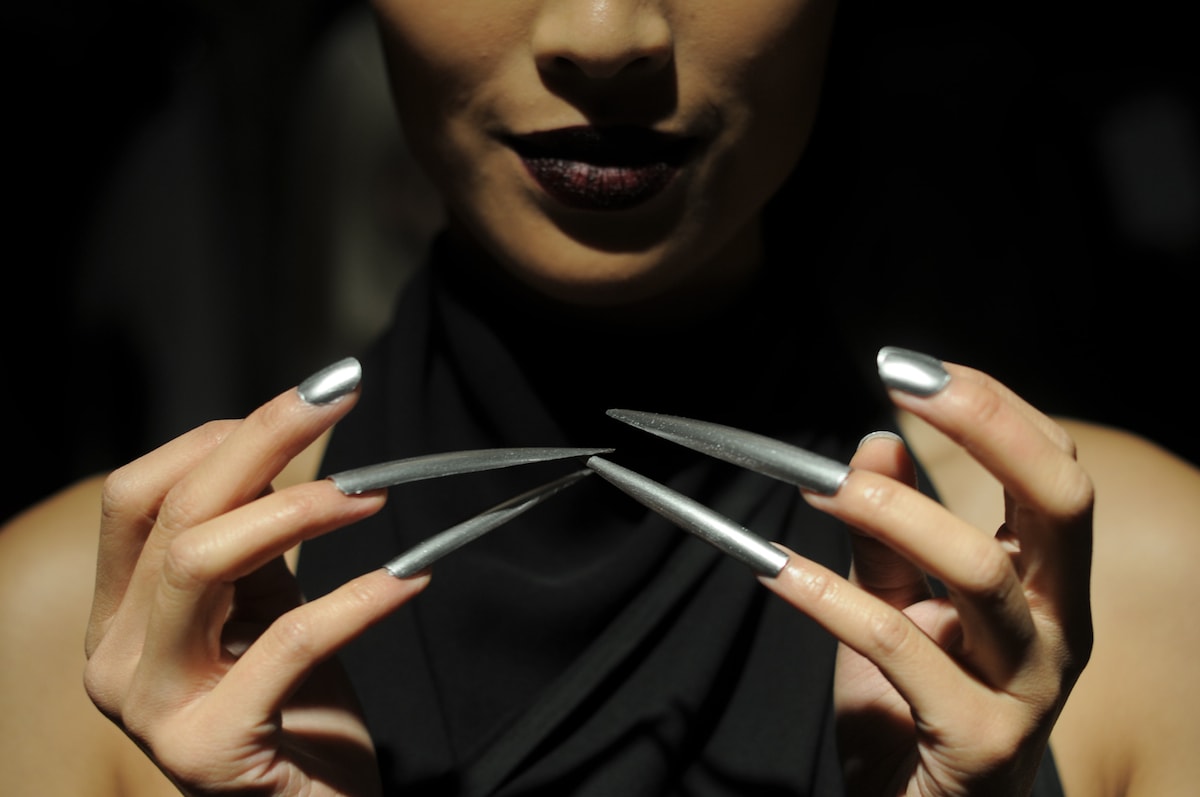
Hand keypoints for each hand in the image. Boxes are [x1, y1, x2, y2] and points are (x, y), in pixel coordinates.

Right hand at [83, 364, 428, 795]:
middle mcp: (115, 657)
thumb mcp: (265, 607)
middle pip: (172, 513)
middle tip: (341, 396)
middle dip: (262, 440)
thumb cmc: (297, 711)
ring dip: (297, 510)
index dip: (221, 436)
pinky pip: (286, 644)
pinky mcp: (208, 749)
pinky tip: (409, 577)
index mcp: (120, 614)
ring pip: (200, 562)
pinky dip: (356, 599)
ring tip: (374, 495)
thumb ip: (256, 538)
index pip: (138, 494)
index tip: (309, 400)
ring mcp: (151, 706)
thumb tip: (285, 444)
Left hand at [761, 356, 1092, 795]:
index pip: (1053, 475)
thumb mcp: (898, 612)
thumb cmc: (912, 716)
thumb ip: (888, 539)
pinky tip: (775, 566)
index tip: (911, 366)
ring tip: (821, 483)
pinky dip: (829, 596)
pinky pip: (899, 646)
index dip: (993, 409)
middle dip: (986, 426)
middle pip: (1059, 502)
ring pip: (980, 570)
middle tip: (902, 379)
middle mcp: (1060, 632)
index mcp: (1050, 591)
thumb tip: (874, 441)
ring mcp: (1028, 689)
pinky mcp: (979, 740)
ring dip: (891, 510)